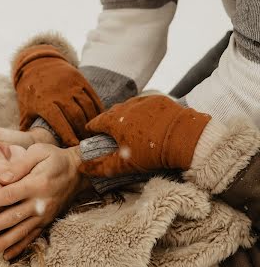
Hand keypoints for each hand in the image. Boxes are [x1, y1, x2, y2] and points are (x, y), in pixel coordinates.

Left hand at [0, 143, 88, 259]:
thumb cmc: (54, 158)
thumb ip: (20, 165)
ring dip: (3, 243)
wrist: (78, 170)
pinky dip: (20, 247)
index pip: (9, 195)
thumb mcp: (39, 152)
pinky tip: (7, 256)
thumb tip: (2, 178)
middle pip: (13, 217)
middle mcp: (41, 202)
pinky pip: (33, 237)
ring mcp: (45, 214)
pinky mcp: (47, 221)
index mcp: (36, 183)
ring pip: (21, 231)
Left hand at [13, 43, 103, 145]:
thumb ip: (28, 126)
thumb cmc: (30, 90)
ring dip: (91, 120)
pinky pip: (92, 95)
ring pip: (86, 106)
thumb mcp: (26, 107)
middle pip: (76, 116)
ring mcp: (71, 85)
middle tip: (86, 142)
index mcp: (44, 102)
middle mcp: (59, 93)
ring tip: (92, 132)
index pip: (59, 123)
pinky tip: (99, 118)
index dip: (68, 136)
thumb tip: (27, 145)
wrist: (36, 63)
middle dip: (82, 131)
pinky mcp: (79, 78)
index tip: (74, 146)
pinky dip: (97, 108)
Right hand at [80, 95, 210, 177]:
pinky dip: (144, 112)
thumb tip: (81, 167)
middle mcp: (125, 106)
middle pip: (112, 113)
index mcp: (114, 121)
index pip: (96, 122)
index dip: (92, 129)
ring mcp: (142, 101)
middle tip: (112, 133)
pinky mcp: (158, 99)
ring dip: (127, 116)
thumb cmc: (152, 153)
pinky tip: (149, 122)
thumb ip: (101, 166)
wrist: (184, 138)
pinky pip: (145, 104)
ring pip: (128, 107)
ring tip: (131, 127)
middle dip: (109, 122)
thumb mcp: (124, 164)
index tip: (92, 134)